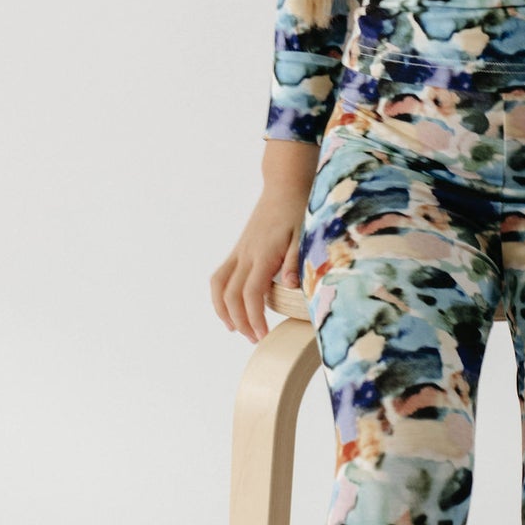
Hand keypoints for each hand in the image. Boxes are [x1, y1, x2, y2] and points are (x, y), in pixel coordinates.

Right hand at [210, 148, 316, 342]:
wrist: (285, 186)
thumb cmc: (298, 210)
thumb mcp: (305, 234)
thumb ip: (297, 260)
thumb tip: (292, 286)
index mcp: (263, 255)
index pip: (251, 294)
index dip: (254, 318)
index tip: (263, 335)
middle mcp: (246, 255)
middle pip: (231, 295)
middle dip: (240, 321)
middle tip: (256, 338)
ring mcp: (240, 252)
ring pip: (218, 285)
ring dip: (223, 310)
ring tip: (236, 328)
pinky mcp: (239, 250)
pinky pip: (221, 275)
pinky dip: (221, 295)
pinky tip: (231, 307)